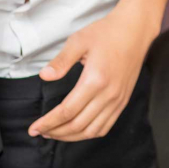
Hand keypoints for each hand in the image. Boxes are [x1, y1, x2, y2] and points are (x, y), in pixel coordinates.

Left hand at [28, 2, 155, 141]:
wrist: (134, 30)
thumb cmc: (106, 33)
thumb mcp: (79, 41)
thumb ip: (61, 61)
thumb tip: (44, 76)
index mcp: (95, 80)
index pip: (67, 111)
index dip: (48, 122)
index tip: (34, 128)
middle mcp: (108, 94)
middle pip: (78, 125)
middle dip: (56, 132)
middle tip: (40, 132)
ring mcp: (118, 100)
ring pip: (92, 131)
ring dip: (71, 136)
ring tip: (55, 133)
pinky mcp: (123, 101)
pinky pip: (105, 126)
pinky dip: (88, 134)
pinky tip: (77, 130)